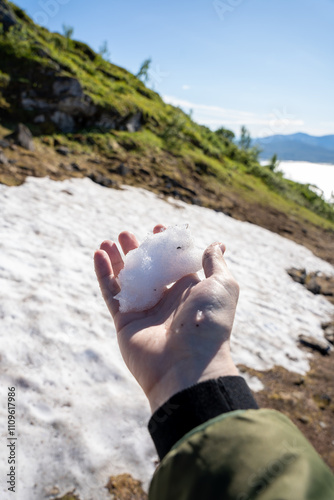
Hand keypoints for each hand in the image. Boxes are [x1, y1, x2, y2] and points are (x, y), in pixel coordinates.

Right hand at [94, 224, 239, 412]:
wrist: (188, 363)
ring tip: (108, 241)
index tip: (157, 228)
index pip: (173, 263)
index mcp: (188, 290)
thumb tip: (217, 244)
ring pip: (126, 279)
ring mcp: (144, 311)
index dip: (165, 245)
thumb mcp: (222, 285)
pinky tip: (99, 254)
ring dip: (116, 259)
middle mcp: (166, 300)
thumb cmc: (210, 320)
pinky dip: (103, 274)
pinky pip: (111, 294)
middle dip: (136, 250)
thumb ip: (214, 262)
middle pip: (147, 269)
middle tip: (126, 234)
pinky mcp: (125, 321)